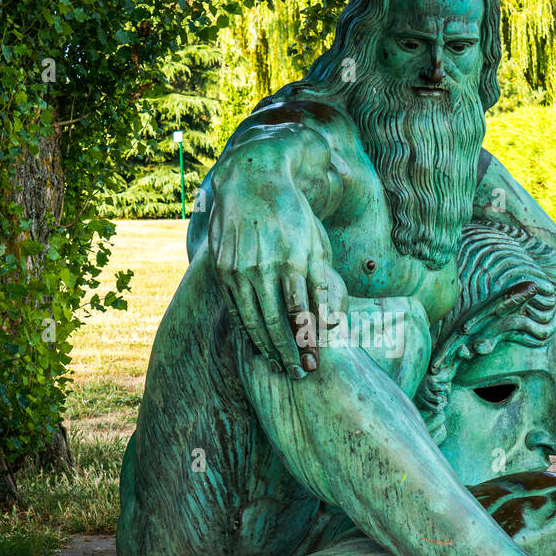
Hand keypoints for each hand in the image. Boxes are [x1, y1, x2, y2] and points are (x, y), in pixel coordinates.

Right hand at [207, 199, 347, 377]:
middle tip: (298, 375)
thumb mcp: (315, 243)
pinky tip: (257, 344)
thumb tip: (332, 323)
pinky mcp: (222, 268)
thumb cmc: (292, 214)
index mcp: (293, 260)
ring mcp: (240, 268)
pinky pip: (236, 308)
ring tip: (278, 366)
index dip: (309, 343)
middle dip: (288, 354)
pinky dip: (247, 330)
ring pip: (253, 320)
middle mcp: (264, 266)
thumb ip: (322, 282)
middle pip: (277, 324)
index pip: (302, 314)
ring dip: (267, 348)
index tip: (315, 364)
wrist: (253, 180)